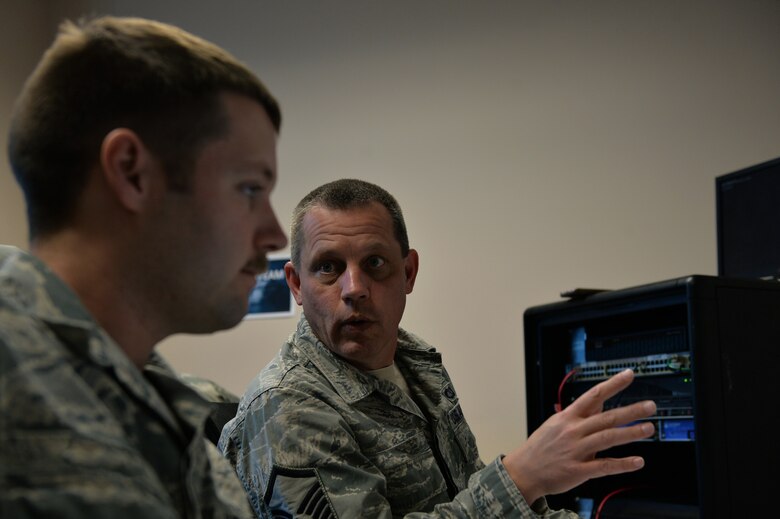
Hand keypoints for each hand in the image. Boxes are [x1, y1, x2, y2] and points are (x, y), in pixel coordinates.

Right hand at [503, 369, 655, 504]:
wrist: (523, 471)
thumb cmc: (540, 447)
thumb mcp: (556, 424)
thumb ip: (580, 414)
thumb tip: (600, 401)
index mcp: (567, 417)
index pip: (593, 395)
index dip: (612, 384)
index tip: (628, 375)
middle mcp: (573, 431)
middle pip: (606, 417)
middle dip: (630, 410)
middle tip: (650, 406)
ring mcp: (576, 450)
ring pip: (607, 438)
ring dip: (630, 433)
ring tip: (648, 428)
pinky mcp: (578, 470)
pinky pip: (604, 466)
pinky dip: (622, 464)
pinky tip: (637, 461)